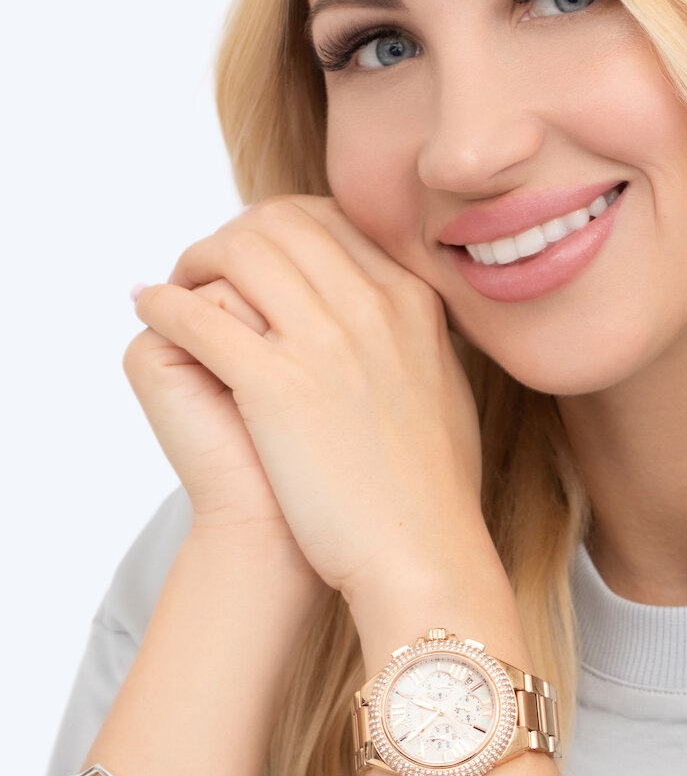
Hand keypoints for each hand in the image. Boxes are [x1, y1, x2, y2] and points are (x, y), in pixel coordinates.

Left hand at [131, 194, 490, 607]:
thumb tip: (397, 325)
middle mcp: (372, 308)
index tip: (252, 256)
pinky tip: (150, 312)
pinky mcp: (276, 386)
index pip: (329, 222)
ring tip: (176, 289)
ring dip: (193, 261)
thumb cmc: (433, 493)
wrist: (424, 553)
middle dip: (230, 236)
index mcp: (411, 303)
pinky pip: (196, 315)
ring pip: (237, 252)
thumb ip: (418, 343)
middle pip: (279, 223)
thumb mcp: (446, 390)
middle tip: (204, 268)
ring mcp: (324, 343)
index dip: (276, 229)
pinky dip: (162, 304)